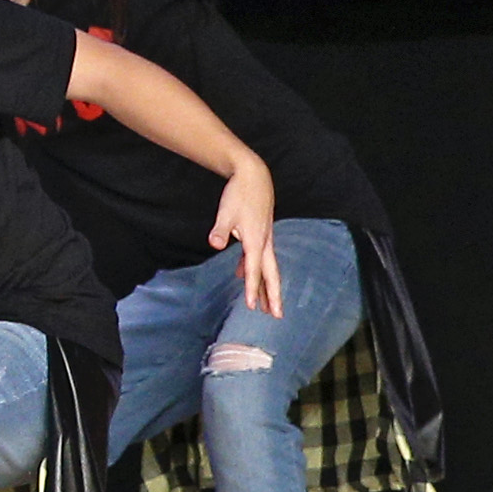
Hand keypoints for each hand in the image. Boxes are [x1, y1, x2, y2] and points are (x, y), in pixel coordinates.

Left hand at [212, 165, 284, 318]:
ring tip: (266, 306)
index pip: (254, 270)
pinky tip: (243, 275)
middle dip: (274, 296)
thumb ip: (221, 229)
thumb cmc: (240, 193)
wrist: (254, 175)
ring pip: (268, 268)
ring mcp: (265, 238)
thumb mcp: (226, 211)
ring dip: (267, 287)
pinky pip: (260, 258)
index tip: (252, 308)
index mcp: (256, 239)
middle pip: (271, 274)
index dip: (253, 290)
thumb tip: (215, 243)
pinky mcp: (261, 233)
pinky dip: (254, 269)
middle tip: (277, 316)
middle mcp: (264, 242)